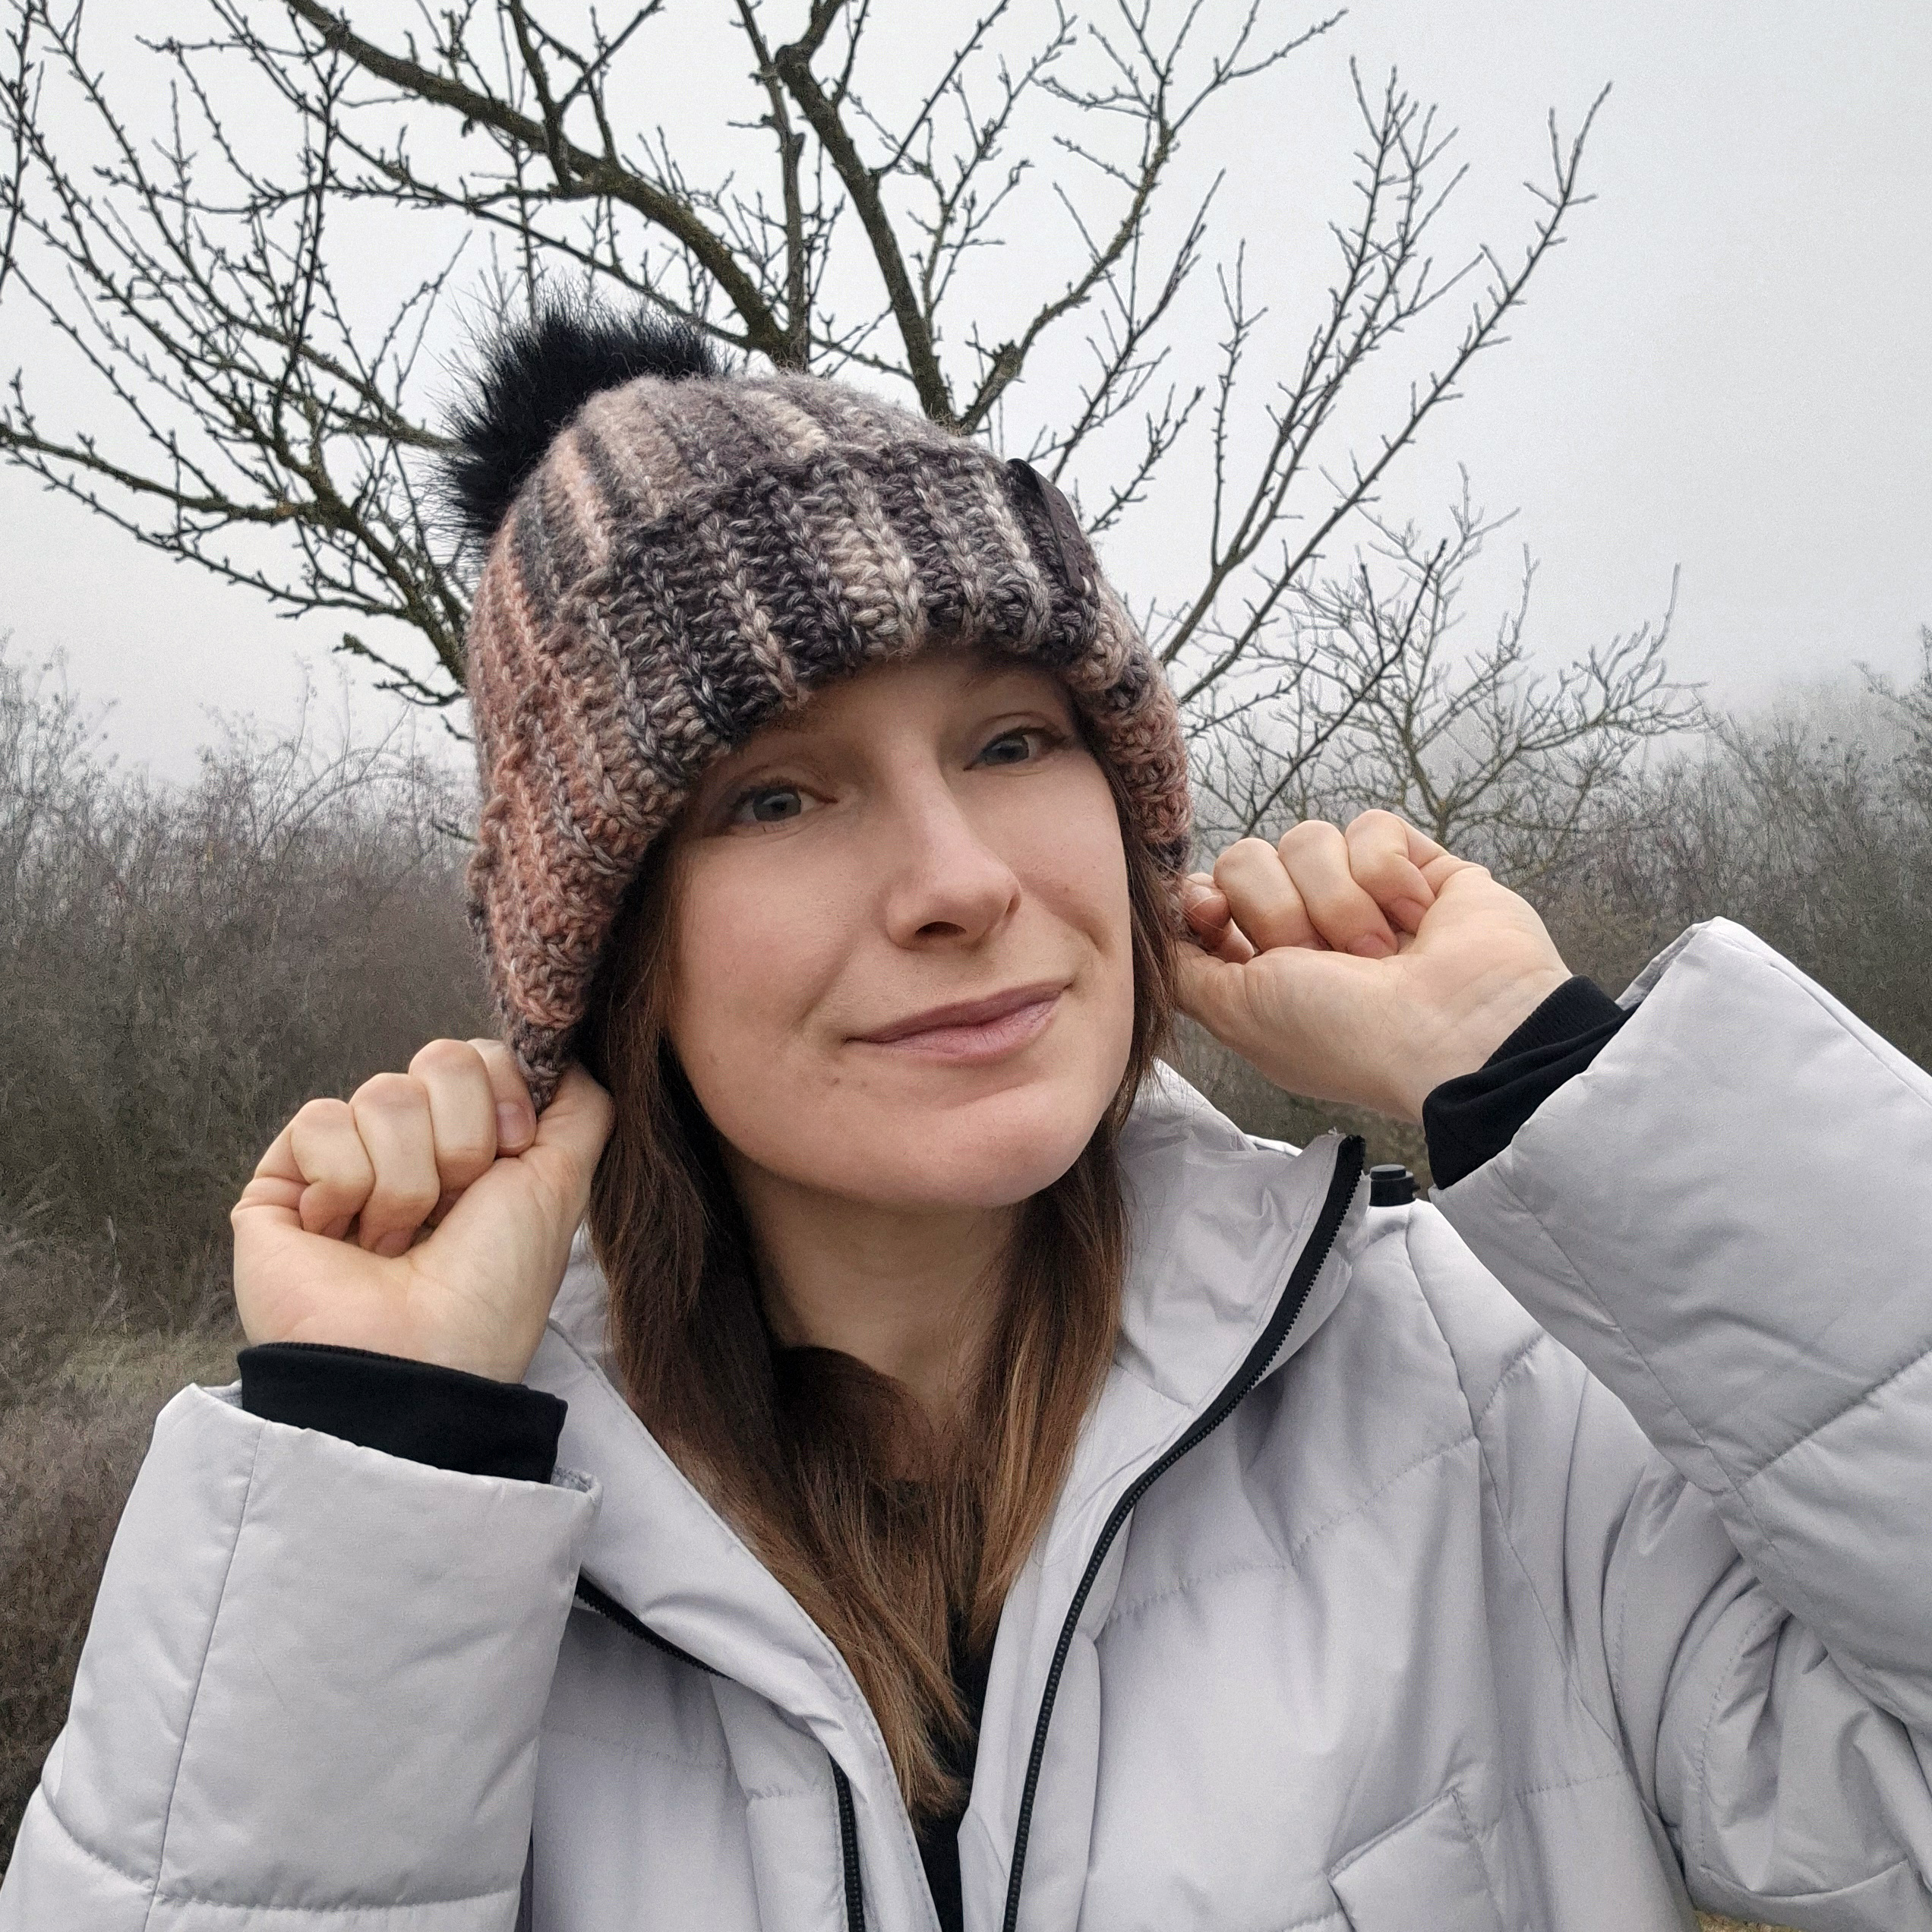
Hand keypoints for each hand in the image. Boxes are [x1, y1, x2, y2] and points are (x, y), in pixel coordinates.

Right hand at [231, 1041, 613, 1382]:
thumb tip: (564, 1052)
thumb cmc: (492, 1288)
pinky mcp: (281, 1181)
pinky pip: (319, 1122)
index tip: (505, 1168)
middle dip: (460, 1143)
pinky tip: (343, 1238)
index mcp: (473, 1144)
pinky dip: (346, 1186)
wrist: (421, 1360)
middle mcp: (411, 1145)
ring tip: (395, 1243)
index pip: (483, 1055)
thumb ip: (578, 1109)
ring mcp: (344, 1160)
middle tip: (447, 1215)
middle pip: (440, 1060)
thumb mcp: (559, 1186)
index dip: (504, 1104)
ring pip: (382, 1093)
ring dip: (406, 1182)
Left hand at [1176, 812, 1571, 1122]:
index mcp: (1262, 968)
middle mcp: (1308, 929)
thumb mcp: (1235, 1015)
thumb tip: (1152, 923)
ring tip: (1376, 952)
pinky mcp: (1416, 864)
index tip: (1214, 917)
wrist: (1456, 1033)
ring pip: (1307, 839)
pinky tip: (1415, 917)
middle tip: (1322, 961)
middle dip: (1278, 911)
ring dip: (1337, 901)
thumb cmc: (1347, 1039)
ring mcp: (1364, 894)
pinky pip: (1370, 826)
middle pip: (1247, 859)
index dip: (1204, 899)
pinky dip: (1388, 873)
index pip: (1206, 895)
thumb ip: (1181, 970)